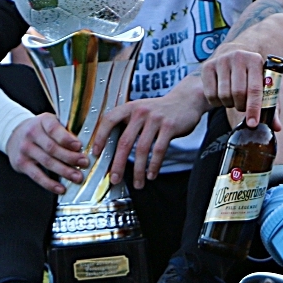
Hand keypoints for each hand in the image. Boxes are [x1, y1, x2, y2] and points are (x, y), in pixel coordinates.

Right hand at [4, 112, 86, 193]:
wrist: (14, 135)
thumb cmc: (41, 130)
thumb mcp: (51, 122)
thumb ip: (66, 130)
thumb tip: (87, 144)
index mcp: (43, 121)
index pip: (54, 129)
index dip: (66, 138)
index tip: (79, 146)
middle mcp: (32, 133)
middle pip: (52, 148)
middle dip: (70, 157)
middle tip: (84, 163)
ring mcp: (25, 149)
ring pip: (47, 162)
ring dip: (64, 171)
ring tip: (77, 177)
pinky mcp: (21, 164)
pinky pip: (37, 176)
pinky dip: (50, 184)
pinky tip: (61, 188)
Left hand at [91, 77, 208, 187]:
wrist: (187, 100)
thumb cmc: (160, 110)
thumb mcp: (141, 110)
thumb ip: (128, 124)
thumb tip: (111, 148)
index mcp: (130, 107)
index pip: (109, 120)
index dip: (100, 136)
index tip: (95, 153)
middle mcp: (141, 112)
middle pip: (124, 141)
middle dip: (118, 164)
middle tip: (114, 179)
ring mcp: (156, 119)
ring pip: (142, 149)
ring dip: (138, 170)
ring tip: (138, 182)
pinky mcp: (170, 127)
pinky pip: (159, 150)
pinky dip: (154, 165)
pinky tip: (152, 174)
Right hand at [201, 43, 282, 131]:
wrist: (233, 53)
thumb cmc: (252, 74)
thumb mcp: (264, 85)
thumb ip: (271, 106)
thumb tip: (277, 127)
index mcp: (255, 60)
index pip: (254, 89)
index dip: (254, 109)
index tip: (253, 124)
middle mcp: (238, 57)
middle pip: (238, 93)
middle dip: (241, 106)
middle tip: (243, 106)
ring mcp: (221, 60)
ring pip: (224, 95)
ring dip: (230, 104)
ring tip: (234, 99)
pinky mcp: (207, 66)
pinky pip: (211, 95)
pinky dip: (217, 102)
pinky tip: (223, 95)